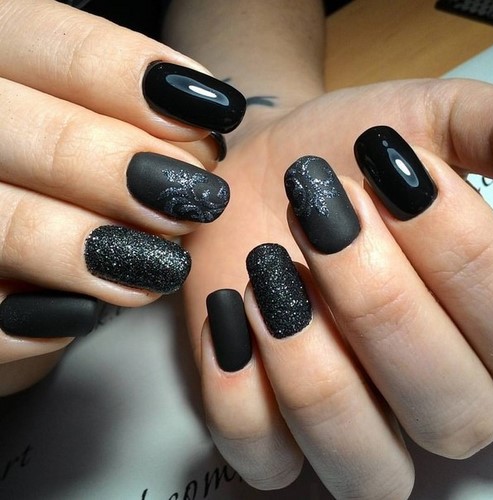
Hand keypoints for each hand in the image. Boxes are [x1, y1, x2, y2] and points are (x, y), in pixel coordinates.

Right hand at [0, 0, 244, 394]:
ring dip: (92, 246)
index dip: (134, 74)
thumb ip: (133, 126)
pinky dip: (45, 317)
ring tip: (163, 266)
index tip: (216, 113)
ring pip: (4, 221)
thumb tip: (204, 147)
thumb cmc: (59, 188)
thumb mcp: (95, 133)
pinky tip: (90, 313)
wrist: (8, 271)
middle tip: (198, 201)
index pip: (49, 39)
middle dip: (122, 166)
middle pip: (29, 130)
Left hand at [184, 79, 492, 497]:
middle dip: (379, 303)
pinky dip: (240, 394)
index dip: (460, 252)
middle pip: (447, 412)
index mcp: (486, 333)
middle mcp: (431, 398)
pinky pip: (264, 459)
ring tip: (267, 269)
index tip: (394, 174)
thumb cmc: (347, 153)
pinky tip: (229, 311)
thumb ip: (491, 136)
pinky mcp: (268, 431)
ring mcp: (348, 427)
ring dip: (311, 362)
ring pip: (364, 462)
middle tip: (324, 216)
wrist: (266, 174)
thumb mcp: (428, 121)